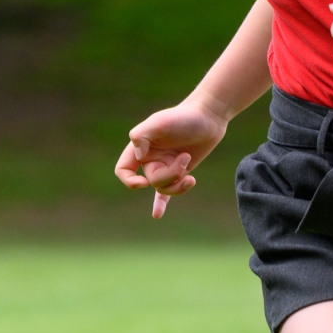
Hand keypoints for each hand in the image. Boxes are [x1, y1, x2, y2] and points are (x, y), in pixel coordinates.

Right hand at [115, 99, 229, 214]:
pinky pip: (167, 191)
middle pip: (151, 181)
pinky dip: (161, 203)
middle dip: (170, 175)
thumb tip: (138, 156)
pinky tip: (157, 215)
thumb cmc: (184, 117)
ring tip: (191, 172)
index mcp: (141, 147)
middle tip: (186, 158)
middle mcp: (151, 158)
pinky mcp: (180, 171)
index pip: (123, 169)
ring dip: (178, 184)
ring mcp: (166, 165)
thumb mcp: (160, 122)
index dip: (129, 180)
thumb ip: (142, 135)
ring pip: (164, 187)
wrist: (209, 117)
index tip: (143, 182)